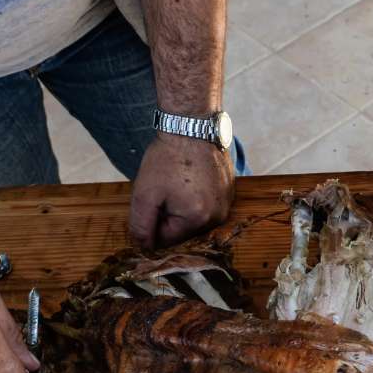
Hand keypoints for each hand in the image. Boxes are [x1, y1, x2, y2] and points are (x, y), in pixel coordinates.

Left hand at [129, 134, 233, 248]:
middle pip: (184, 231)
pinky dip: (197, 196)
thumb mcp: (144, 194)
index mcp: (197, 219)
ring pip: (196, 218)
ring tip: (178, 181)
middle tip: (164, 189)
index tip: (152, 199)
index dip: (153, 222)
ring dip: (183, 206)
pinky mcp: (230, 190)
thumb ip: (141, 226)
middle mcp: (218, 216)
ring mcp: (228, 202)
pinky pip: (209, 204)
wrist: (192, 125)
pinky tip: (190, 178)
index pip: (168, 240)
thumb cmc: (167, 158)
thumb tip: (143, 248)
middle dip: (170, 215)